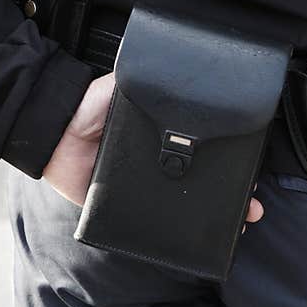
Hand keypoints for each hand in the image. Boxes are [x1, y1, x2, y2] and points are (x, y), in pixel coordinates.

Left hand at [42, 73, 264, 230]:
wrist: (52, 132)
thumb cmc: (87, 107)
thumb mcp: (122, 87)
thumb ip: (146, 81)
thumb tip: (181, 67)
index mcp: (161, 140)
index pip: (202, 154)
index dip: (229, 164)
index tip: (251, 173)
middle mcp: (156, 165)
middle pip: (199, 185)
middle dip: (229, 198)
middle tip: (253, 208)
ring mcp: (141, 189)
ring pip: (180, 208)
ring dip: (206, 218)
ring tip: (236, 225)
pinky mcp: (121, 208)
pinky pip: (147, 224)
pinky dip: (168, 233)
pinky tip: (192, 239)